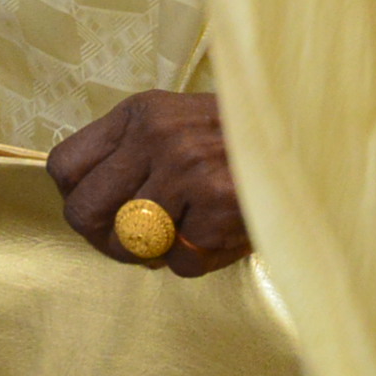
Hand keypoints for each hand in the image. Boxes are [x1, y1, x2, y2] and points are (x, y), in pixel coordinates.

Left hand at [48, 91, 250, 275]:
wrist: (311, 140)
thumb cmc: (237, 140)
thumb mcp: (177, 123)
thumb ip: (132, 154)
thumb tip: (88, 207)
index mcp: (139, 113)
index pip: (64, 166)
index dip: (74, 199)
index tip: (97, 213)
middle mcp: (157, 136)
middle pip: (84, 211)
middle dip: (104, 240)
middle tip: (131, 245)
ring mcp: (187, 169)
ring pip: (130, 244)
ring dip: (154, 253)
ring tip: (183, 234)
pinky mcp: (218, 203)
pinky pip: (180, 262)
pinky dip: (199, 258)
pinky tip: (221, 232)